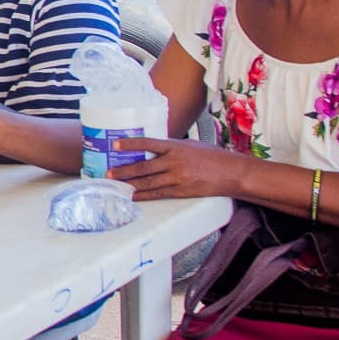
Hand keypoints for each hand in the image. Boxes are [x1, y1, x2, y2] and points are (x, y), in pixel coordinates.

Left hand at [111, 136, 250, 200]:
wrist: (231, 173)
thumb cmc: (212, 157)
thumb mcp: (190, 145)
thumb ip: (171, 147)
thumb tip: (152, 149)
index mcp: (176, 147)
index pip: (148, 143)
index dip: (130, 144)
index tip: (115, 145)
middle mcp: (174, 162)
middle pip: (143, 167)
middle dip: (123, 171)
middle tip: (108, 173)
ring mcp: (177, 178)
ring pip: (147, 182)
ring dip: (129, 184)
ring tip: (115, 185)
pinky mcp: (181, 191)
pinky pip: (158, 194)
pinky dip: (143, 195)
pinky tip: (132, 196)